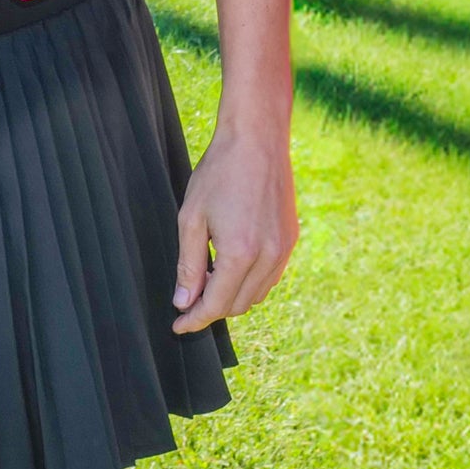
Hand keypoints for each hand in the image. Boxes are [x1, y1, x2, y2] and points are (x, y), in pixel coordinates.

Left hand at [172, 121, 298, 332]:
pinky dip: (249, 283)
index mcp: (240, 253)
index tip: (178, 326)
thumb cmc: (218, 174)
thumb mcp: (191, 217)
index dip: (196, 319)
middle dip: (212, 310)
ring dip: (231, 297)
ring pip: (257, 295)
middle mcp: (268, 258)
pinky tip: (229, 267)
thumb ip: (188, 263)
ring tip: (205, 281)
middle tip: (187, 300)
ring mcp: (284, 251)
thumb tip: (183, 301)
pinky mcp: (291, 242)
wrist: (257, 142)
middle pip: (238, 305)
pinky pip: (270, 277)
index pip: (217, 304)